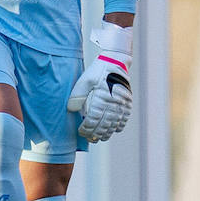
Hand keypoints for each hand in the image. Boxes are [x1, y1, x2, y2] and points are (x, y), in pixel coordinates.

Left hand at [66, 21, 131, 141]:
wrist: (116, 61)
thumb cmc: (97, 71)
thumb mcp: (84, 80)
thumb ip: (77, 95)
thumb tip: (71, 110)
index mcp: (102, 96)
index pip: (93, 119)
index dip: (87, 128)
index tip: (81, 132)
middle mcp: (114, 102)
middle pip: (104, 124)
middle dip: (96, 134)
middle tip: (89, 139)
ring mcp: (123, 103)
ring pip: (115, 124)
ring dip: (107, 133)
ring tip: (99, 138)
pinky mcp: (128, 102)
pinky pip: (124, 119)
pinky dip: (119, 126)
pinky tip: (113, 131)